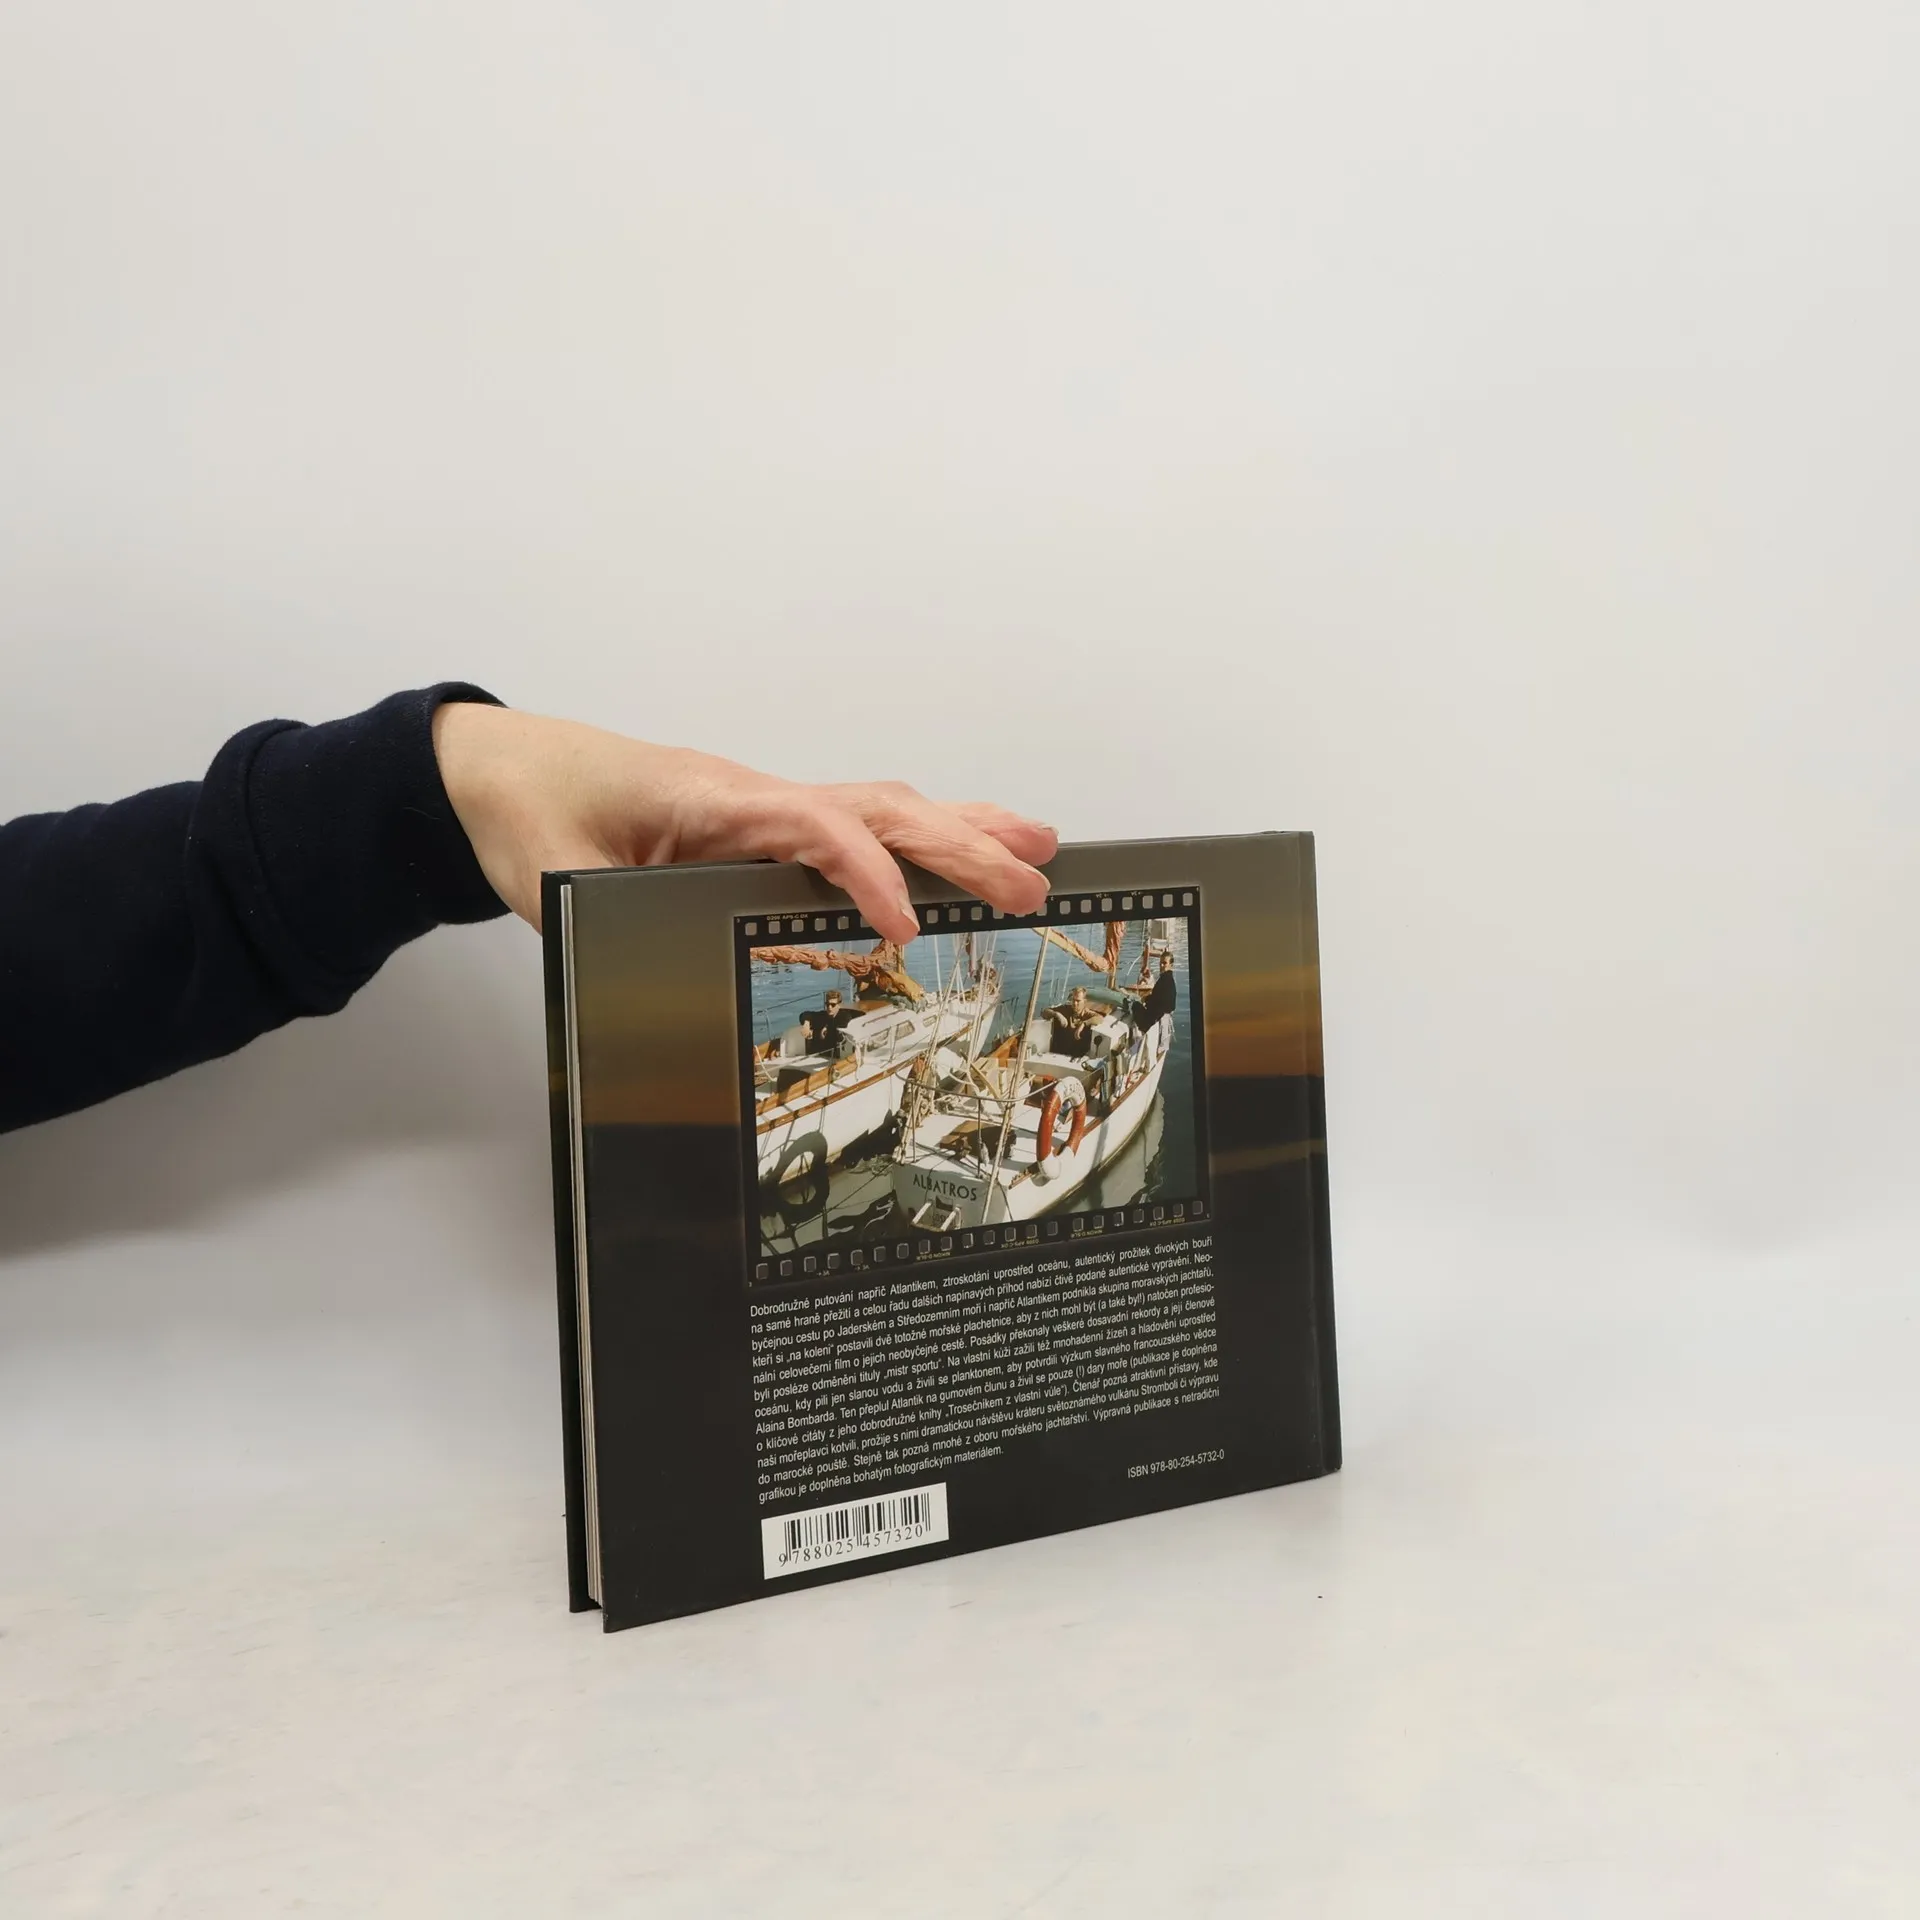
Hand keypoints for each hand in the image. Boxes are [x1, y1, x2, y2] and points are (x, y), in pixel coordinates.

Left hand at [432, 702, 1056, 938]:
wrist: (499, 768)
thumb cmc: (528, 809)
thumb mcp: (552, 876)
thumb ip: (607, 921)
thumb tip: (652, 991)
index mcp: (709, 799)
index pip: (814, 826)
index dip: (866, 874)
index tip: (905, 929)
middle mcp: (751, 794)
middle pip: (878, 807)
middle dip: (960, 844)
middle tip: (1031, 882)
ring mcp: (763, 806)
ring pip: (881, 807)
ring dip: (961, 828)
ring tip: (1038, 847)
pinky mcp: (761, 826)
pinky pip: (855, 828)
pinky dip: (916, 842)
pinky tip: (954, 861)